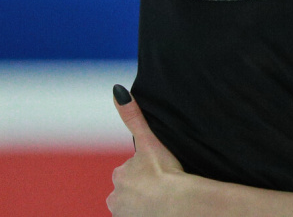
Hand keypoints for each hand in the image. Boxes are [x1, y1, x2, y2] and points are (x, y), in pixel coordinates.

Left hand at [108, 86, 186, 216]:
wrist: (176, 203)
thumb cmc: (165, 172)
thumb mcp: (149, 140)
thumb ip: (133, 116)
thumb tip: (117, 89)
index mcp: (120, 174)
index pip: (131, 171)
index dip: (147, 170)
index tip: (161, 171)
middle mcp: (116, 196)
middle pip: (131, 189)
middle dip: (144, 188)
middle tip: (165, 185)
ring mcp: (124, 214)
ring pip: (134, 206)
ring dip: (146, 204)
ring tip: (165, 200)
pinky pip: (139, 216)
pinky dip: (148, 213)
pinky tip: (160, 210)